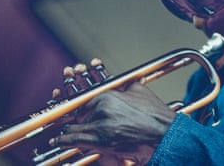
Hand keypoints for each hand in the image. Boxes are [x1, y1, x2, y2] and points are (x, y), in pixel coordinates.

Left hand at [49, 59, 176, 162]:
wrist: (165, 133)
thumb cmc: (154, 114)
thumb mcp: (138, 90)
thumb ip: (124, 84)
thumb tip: (117, 82)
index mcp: (108, 94)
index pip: (82, 99)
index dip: (73, 102)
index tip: (65, 101)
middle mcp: (101, 108)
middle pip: (76, 113)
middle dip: (69, 118)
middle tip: (61, 118)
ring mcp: (100, 125)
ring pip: (74, 127)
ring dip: (65, 131)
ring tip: (58, 135)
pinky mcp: (102, 141)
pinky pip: (76, 140)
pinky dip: (64, 140)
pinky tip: (58, 140)